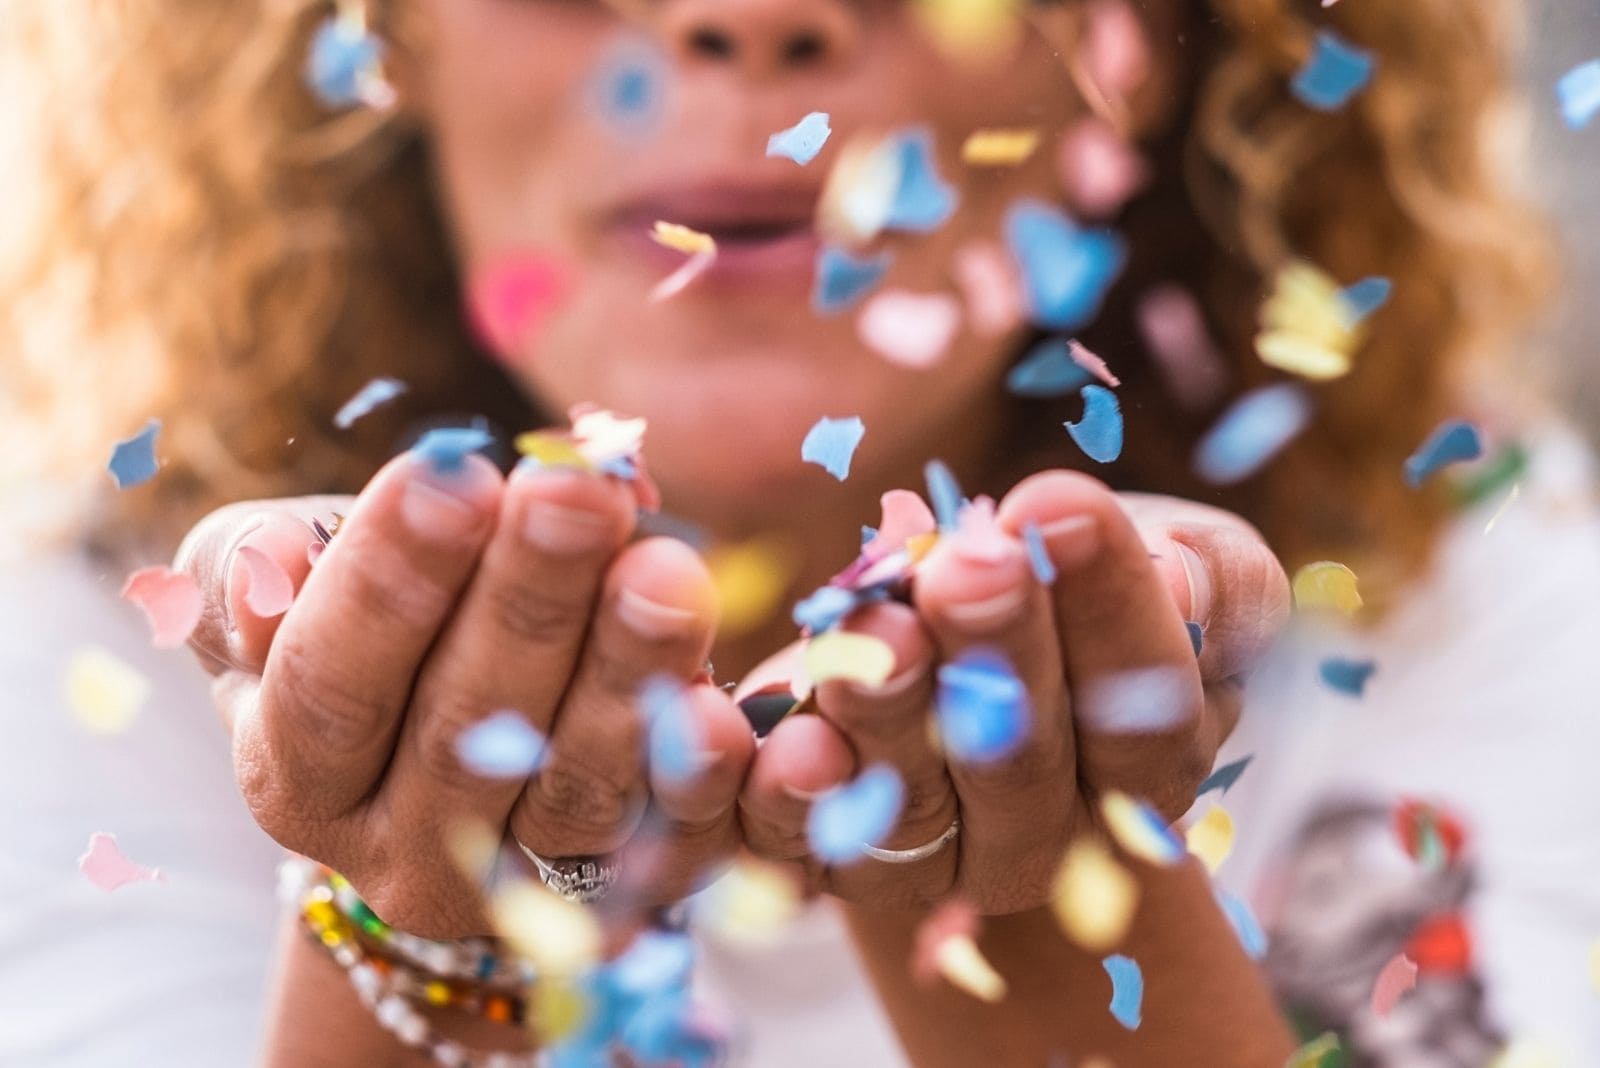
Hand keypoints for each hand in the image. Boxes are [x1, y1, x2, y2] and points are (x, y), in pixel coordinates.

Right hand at [177, 452, 754, 936]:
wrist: (448, 769)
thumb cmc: (360, 640)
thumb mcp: (271, 604)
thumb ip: (251, 573)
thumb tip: (274, 558)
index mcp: (298, 779)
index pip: (330, 684)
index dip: (386, 584)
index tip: (452, 473)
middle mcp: (402, 855)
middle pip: (465, 735)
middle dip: (528, 602)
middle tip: (581, 491)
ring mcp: (519, 890)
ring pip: (577, 792)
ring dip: (627, 675)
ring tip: (668, 568)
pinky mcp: (627, 894)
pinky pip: (674, 842)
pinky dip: (704, 777)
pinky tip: (729, 703)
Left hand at [735, 470, 1288, 912]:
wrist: (972, 635)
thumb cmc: (1089, 582)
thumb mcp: (1186, 560)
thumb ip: (1213, 577)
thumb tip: (1180, 578)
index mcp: (1150, 760)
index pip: (1146, 703)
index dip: (1109, 606)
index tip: (1060, 503)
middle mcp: (1049, 833)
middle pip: (1024, 760)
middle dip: (996, 653)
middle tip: (969, 564)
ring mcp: (938, 856)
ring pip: (913, 803)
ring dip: (889, 712)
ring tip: (875, 621)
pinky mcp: (830, 855)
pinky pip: (801, 846)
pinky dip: (786, 796)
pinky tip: (779, 734)